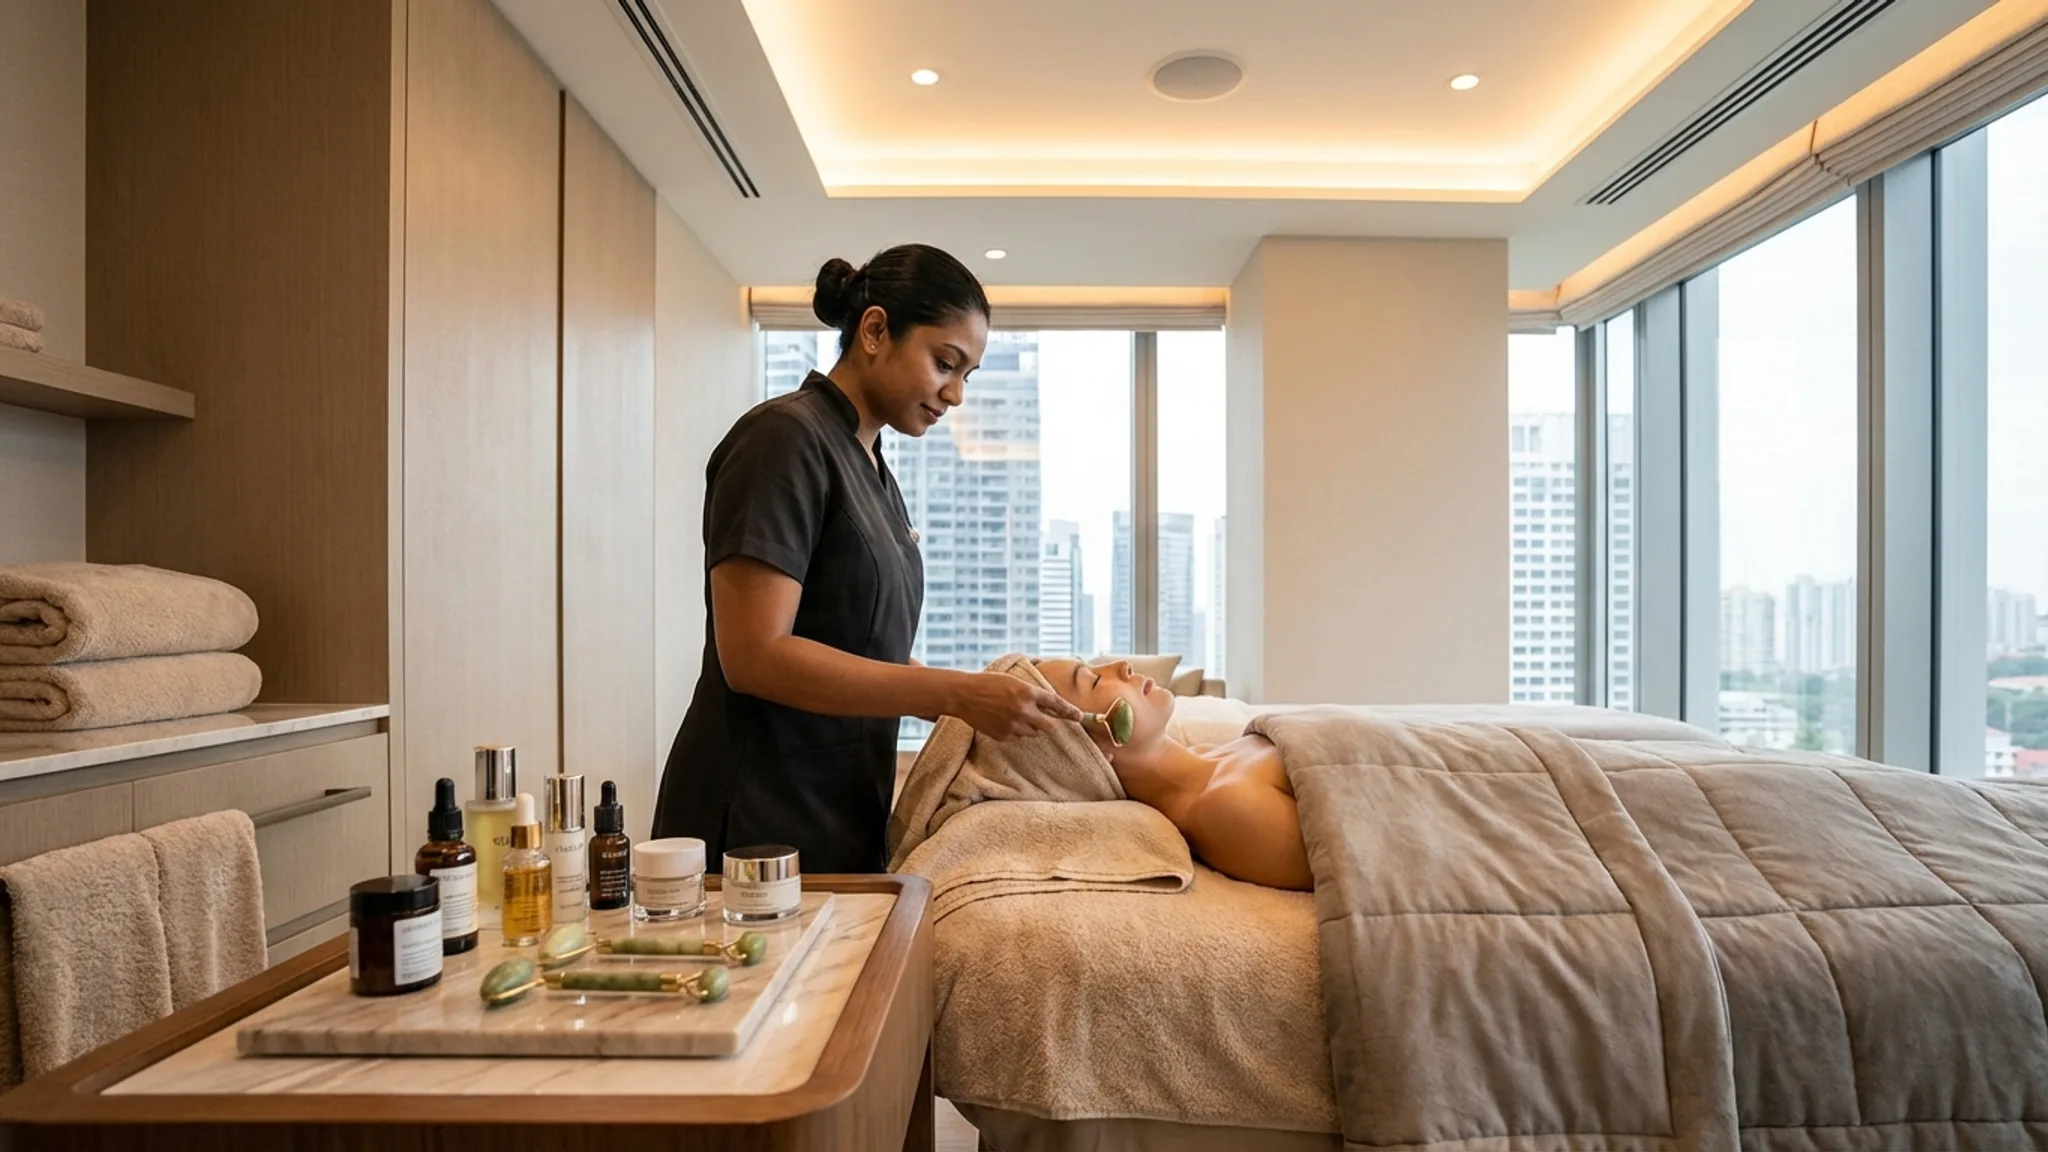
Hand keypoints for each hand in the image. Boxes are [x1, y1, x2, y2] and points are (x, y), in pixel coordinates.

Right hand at [945, 672, 1082, 740]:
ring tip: (1012, 715)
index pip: (1056, 704)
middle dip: (1046, 722)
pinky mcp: (1004, 736)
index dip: (1070, 711)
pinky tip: (1001, 720)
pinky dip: (1014, 731)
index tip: (1079, 716)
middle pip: (1048, 726)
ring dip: (1029, 726)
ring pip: (1032, 733)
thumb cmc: (989, 683)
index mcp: (1028, 693)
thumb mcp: (1014, 682)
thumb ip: (1031, 693)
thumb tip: (1047, 705)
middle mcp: (1024, 711)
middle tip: (1038, 717)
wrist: (964, 695)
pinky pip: (1017, 737)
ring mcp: (1014, 725)